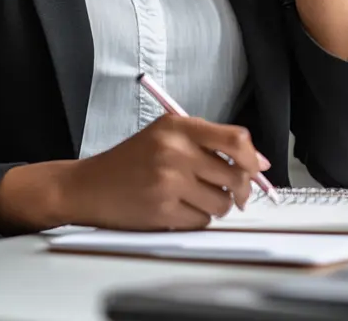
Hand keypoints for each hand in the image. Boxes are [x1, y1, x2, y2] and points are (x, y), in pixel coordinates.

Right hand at [0, 115, 268, 232]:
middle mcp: (175, 152)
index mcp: (178, 127)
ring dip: (217, 205)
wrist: (88, 186)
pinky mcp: (163, 211)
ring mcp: (169, 182)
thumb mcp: (165, 135)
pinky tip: (180, 208)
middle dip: (240, 188)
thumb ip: (210, 142)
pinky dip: (197, 218)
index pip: (235, 139)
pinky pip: (202, 221)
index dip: (252, 157)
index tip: (256, 167)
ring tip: (198, 198)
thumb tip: (259, 162)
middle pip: (235, 175)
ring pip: (222, 202)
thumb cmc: (129, 161)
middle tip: (234, 191)